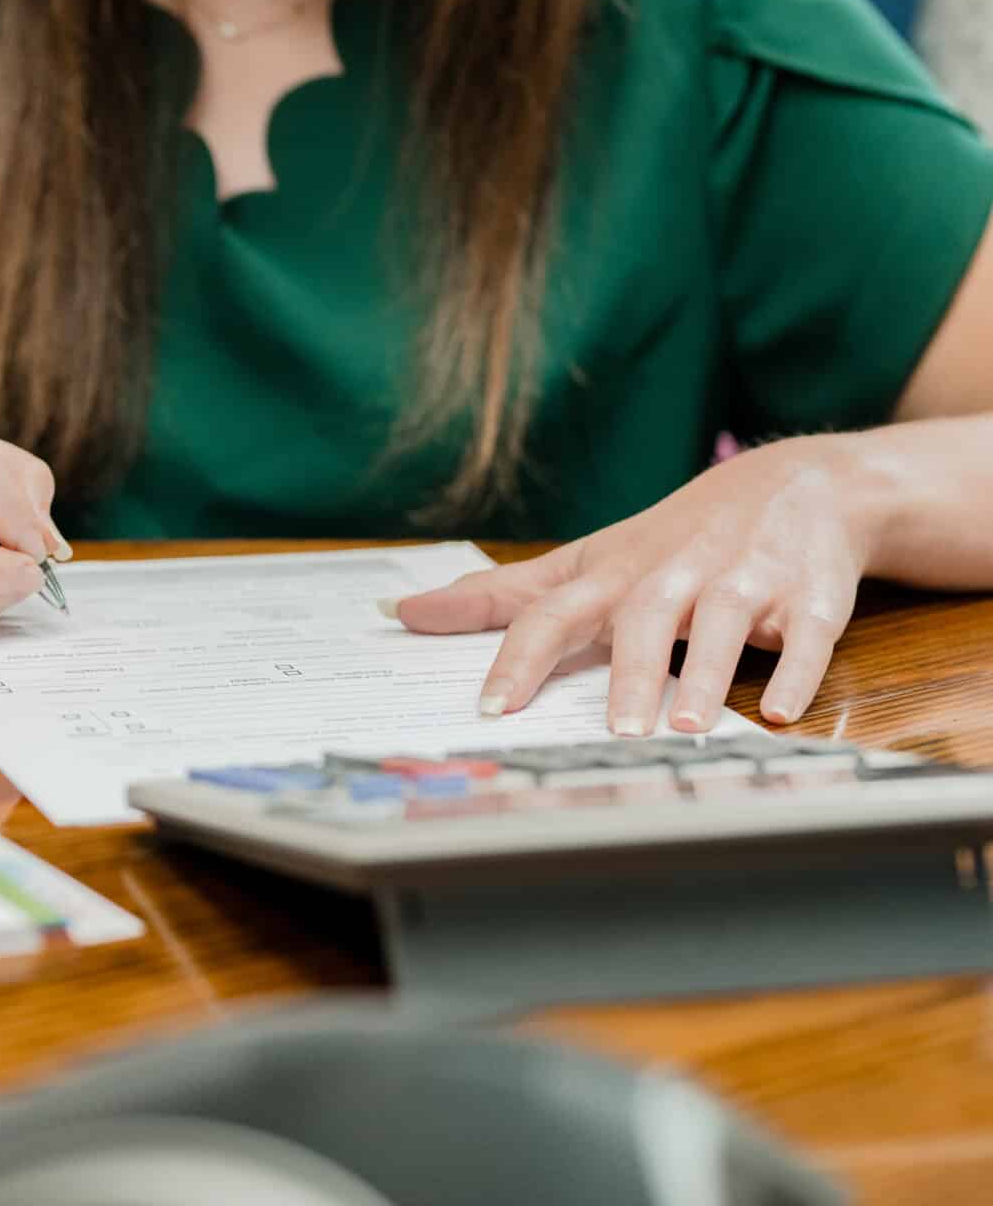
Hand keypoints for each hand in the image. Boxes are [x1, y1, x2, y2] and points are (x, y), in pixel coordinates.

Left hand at [393, 435, 887, 732]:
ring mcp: (746, 579)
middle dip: (631, 670)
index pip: (554, 613)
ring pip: (726, 623)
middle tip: (617, 730)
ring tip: (688, 725)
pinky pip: (808, 633)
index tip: (491, 706)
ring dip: (707, 672)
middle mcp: (676, 572)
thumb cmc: (672, 539)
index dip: (520, 658)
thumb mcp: (587, 559)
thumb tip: (402, 613)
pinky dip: (796, 670)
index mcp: (615, 573)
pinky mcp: (811, 595)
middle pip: (645, 616)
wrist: (800, 484)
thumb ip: (499, 594)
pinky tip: (779, 709)